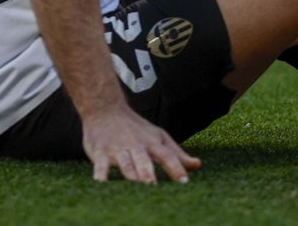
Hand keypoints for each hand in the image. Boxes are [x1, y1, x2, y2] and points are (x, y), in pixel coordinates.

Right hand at [83, 104, 201, 184]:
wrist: (106, 108)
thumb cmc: (136, 128)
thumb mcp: (158, 136)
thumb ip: (176, 153)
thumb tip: (197, 165)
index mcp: (152, 143)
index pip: (166, 156)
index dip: (176, 168)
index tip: (185, 182)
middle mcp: (136, 146)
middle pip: (144, 161)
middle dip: (149, 174)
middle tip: (154, 187)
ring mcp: (118, 149)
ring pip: (125, 164)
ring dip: (130, 175)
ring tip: (135, 188)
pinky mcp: (100, 152)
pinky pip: (100, 165)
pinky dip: (100, 175)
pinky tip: (101, 184)